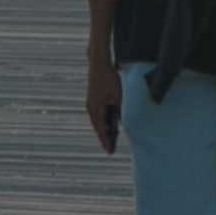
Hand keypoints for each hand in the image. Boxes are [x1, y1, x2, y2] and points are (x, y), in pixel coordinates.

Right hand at [84, 40, 120, 154]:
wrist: (99, 62)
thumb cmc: (109, 79)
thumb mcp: (118, 97)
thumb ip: (120, 111)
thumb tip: (125, 123)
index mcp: (96, 110)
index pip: (101, 131)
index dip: (107, 142)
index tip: (110, 152)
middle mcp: (91, 108)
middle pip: (99, 127)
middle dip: (105, 137)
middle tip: (110, 149)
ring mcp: (91, 102)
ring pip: (99, 120)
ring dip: (105, 129)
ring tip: (112, 138)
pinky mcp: (93, 97)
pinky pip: (99, 113)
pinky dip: (104, 120)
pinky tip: (111, 122)